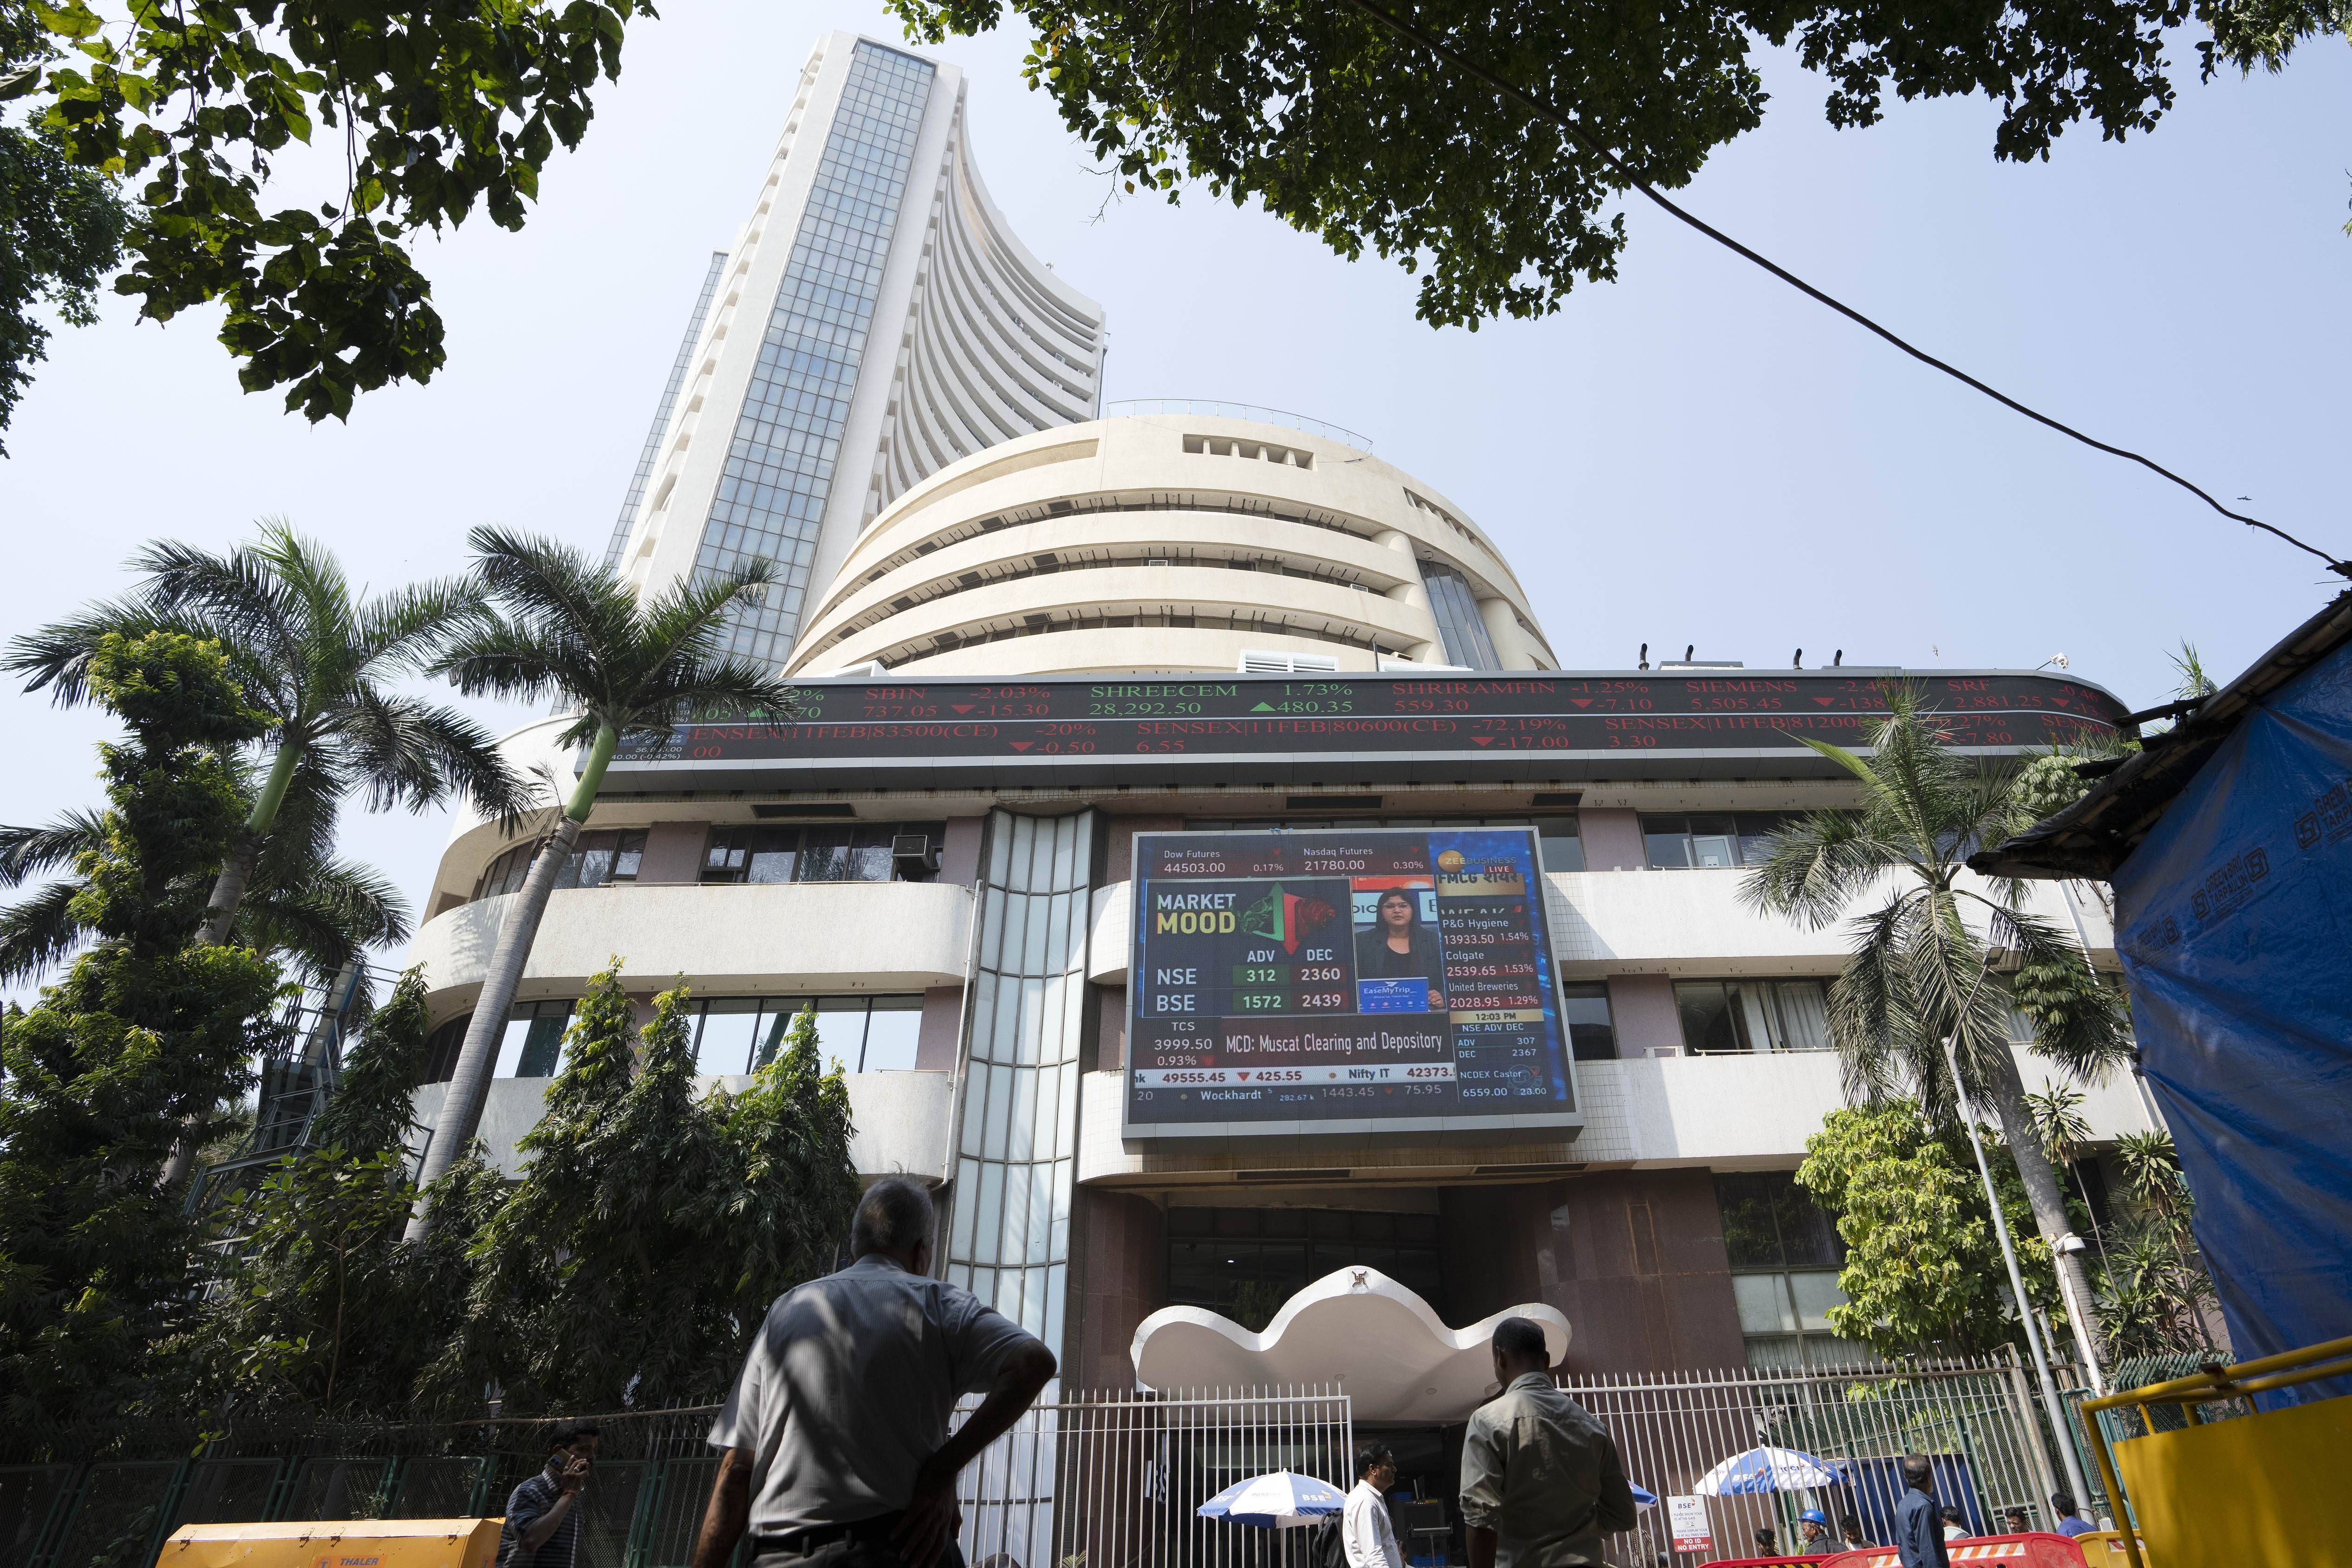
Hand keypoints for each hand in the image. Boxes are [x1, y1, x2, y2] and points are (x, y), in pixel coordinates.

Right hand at [559, 1456, 590, 1493]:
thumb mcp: (563, 1481)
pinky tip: (587, 1471)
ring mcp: (573, 1474)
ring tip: (587, 1463)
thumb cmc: (567, 1489)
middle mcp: (568, 1472)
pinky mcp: (578, 1476)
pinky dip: (586, 1470)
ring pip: (580, 1465)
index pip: (567, 1464)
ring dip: (584, 1463)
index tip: (573, 1456)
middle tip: (584, 1460)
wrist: (569, 1494)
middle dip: (580, 1460)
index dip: (571, 1459)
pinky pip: (584, 1471)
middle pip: (575, 1463)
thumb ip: (565, 1475)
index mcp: (564, 1473)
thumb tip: (569, 1471)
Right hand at [891, 1453, 962, 1567]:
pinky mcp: (922, 1500)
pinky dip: (901, 1527)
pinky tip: (892, 1535)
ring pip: (920, 1532)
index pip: (941, 1542)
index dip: (934, 1556)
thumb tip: (955, 1537)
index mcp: (946, 1520)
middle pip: (930, 1541)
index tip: (927, 1567)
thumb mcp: (954, 1507)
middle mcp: (939, 1517)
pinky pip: (910, 1517)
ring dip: (911, 1546)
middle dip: (921, 1555)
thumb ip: (955, 1522)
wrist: (945, 1467)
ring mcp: (931, 1509)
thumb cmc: (947, 1487)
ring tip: (902, 1557)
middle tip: (912, 1567)